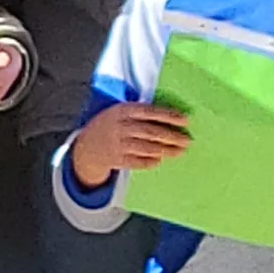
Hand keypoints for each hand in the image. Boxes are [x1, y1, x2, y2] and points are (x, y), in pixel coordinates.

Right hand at [66, 101, 189, 189]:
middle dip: (172, 136)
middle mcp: (120, 127)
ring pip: (147, 148)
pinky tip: (160, 160)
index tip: (185, 120)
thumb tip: (170, 117)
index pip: (149, 112)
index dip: (168, 116)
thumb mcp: (119, 112)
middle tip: (187, 140)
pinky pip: (137, 162)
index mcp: (122, 111)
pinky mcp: (116, 160)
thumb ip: (139, 112)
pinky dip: (150, 161)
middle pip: (151, 132)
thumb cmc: (110, 125)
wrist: (86, 147)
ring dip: (166, 150)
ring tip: (180, 151)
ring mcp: (117, 144)